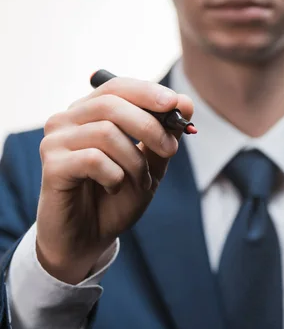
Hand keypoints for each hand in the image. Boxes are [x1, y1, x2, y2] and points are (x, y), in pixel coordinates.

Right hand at [36, 77, 193, 283]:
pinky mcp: (52, 166)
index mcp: (88, 114)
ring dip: (134, 162)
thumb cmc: (114, 202)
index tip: (178, 105)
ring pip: (106, 133)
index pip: (116, 88)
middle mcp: (67, 121)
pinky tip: (114, 189)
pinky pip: (94, 159)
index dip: (148, 93)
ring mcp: (55, 142)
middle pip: (111, 104)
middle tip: (171, 149)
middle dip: (150, 126)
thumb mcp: (148, 170)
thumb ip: (163, 138)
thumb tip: (185, 102)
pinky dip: (115, 176)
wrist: (87, 240)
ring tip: (140, 184)